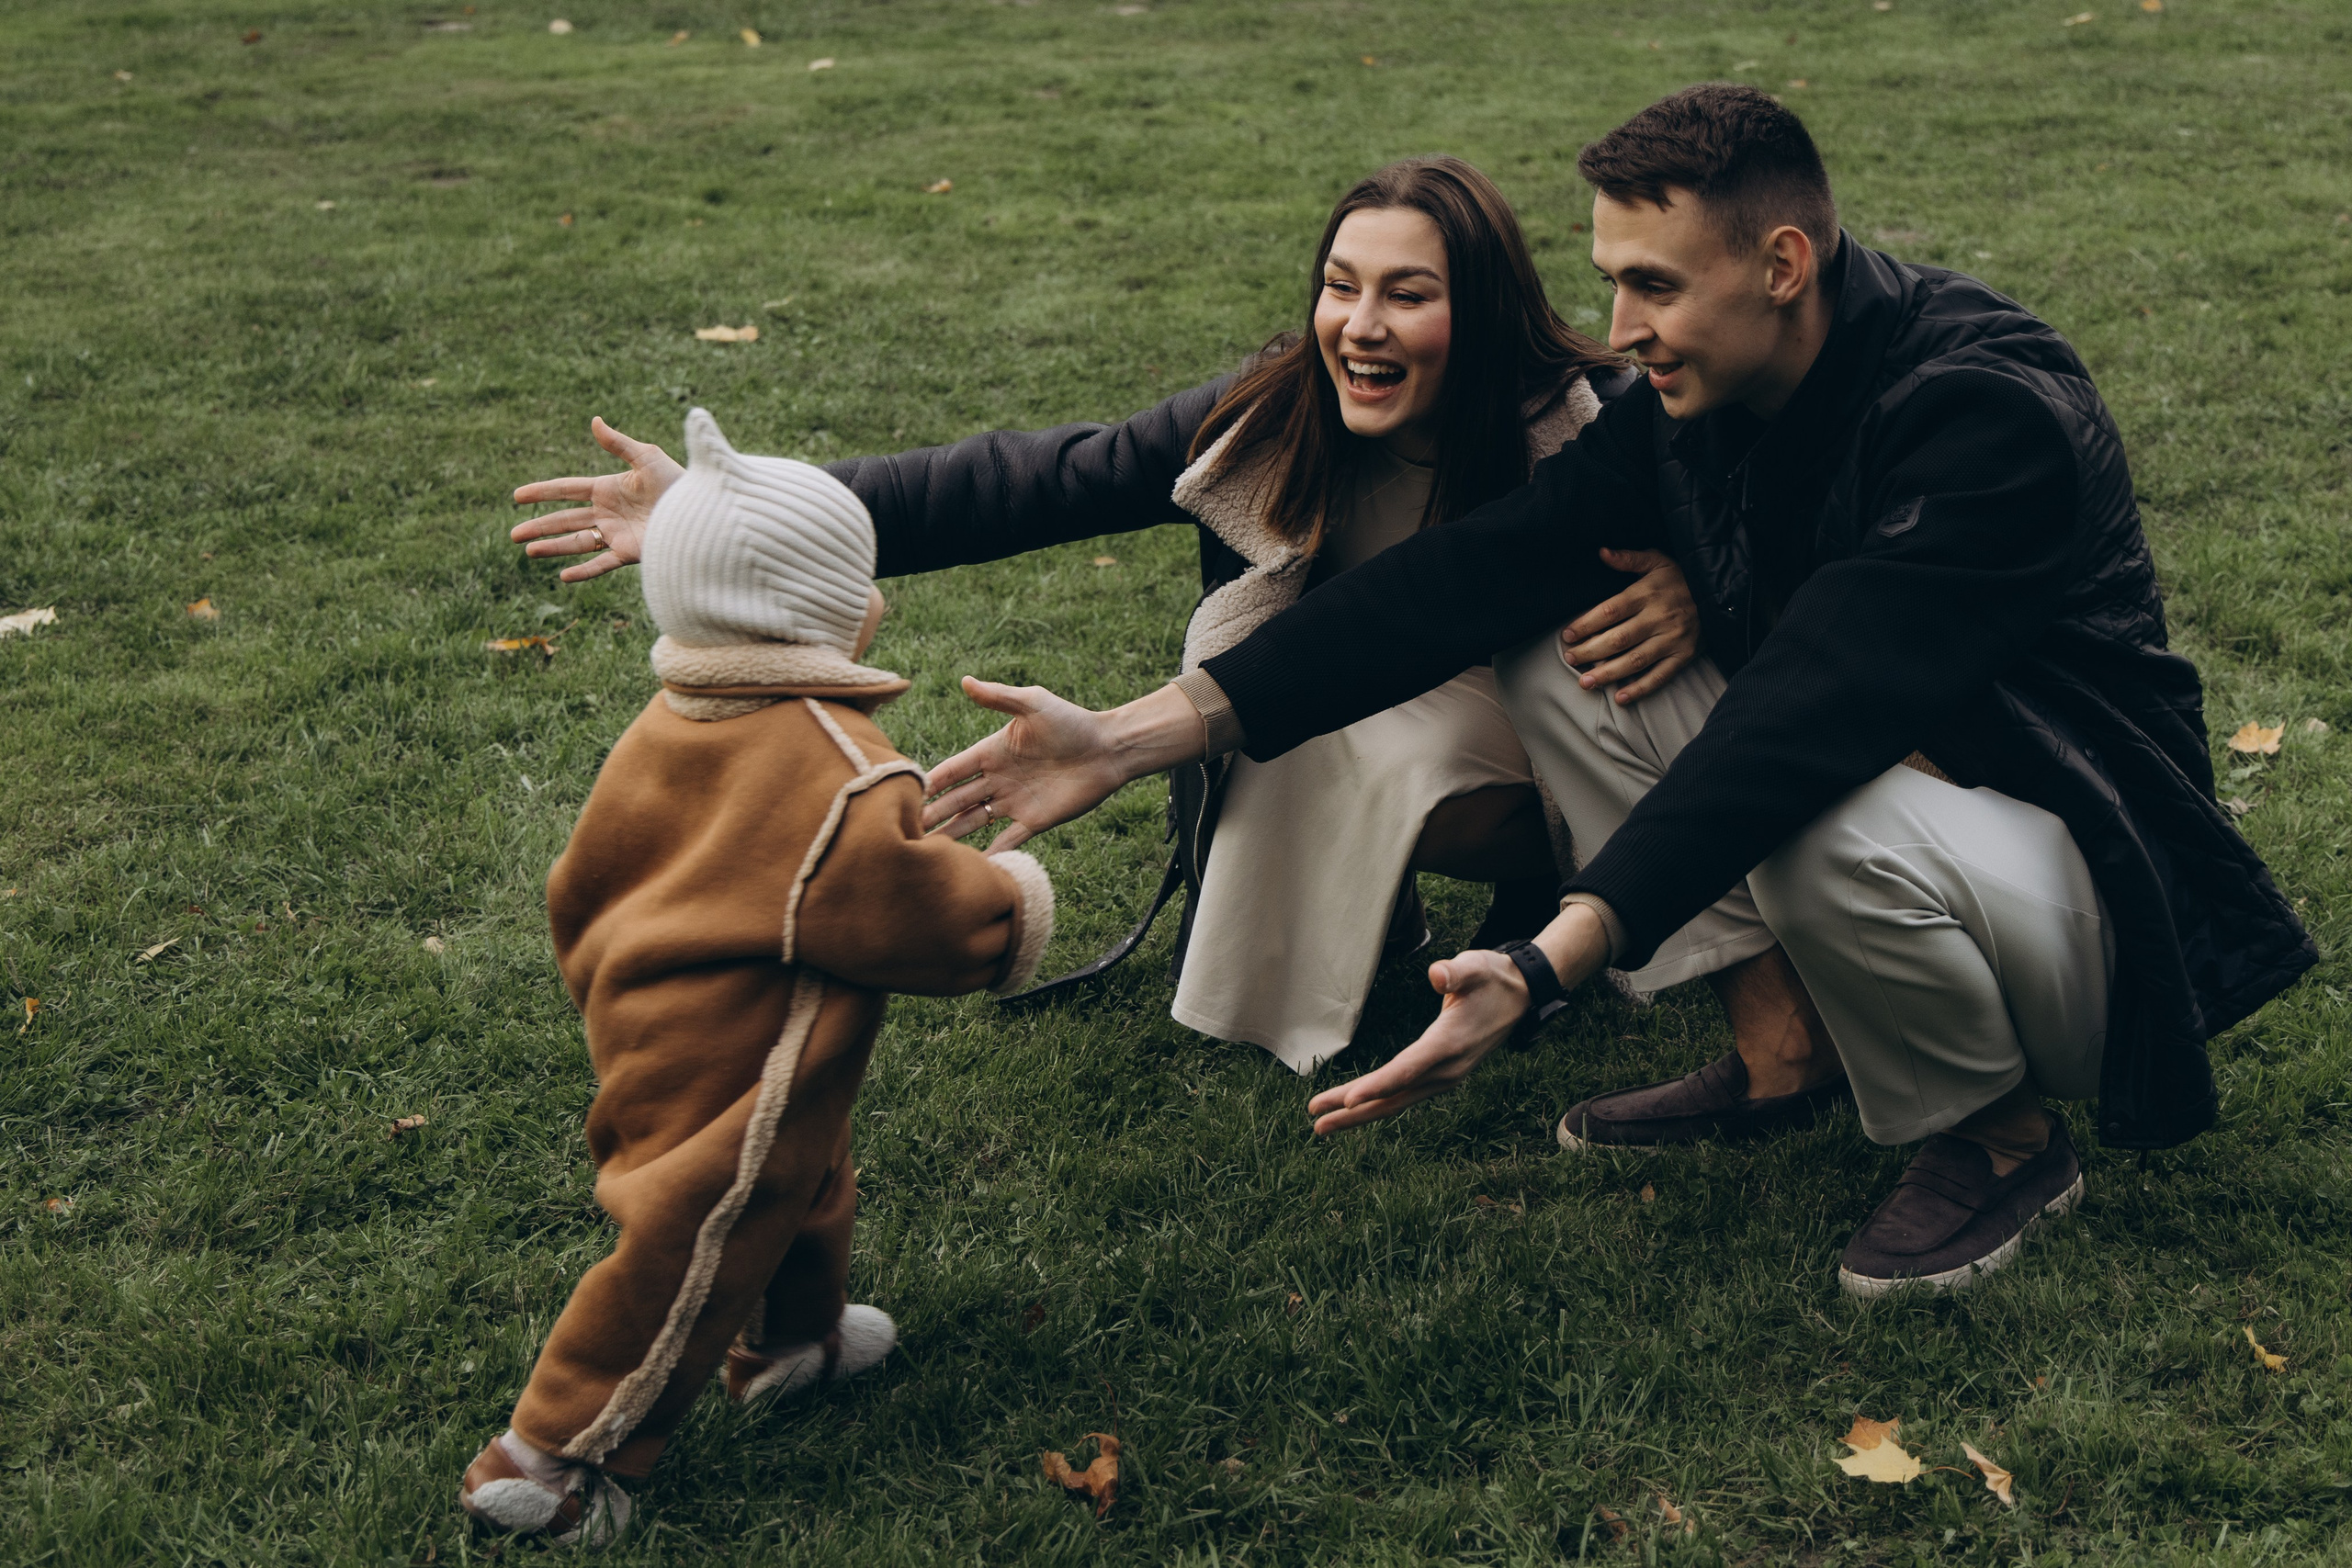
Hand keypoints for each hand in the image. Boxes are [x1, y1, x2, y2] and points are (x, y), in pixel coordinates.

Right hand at [510, 418, 683, 581]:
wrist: (704, 511)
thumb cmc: (679, 481)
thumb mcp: (647, 458)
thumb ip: (619, 443)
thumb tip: (594, 421)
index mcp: (607, 488)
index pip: (566, 489)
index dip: (541, 492)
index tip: (516, 495)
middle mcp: (608, 512)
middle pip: (565, 519)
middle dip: (539, 526)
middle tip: (513, 534)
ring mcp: (617, 534)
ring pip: (577, 542)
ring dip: (553, 547)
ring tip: (529, 551)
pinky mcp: (630, 553)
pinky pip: (602, 564)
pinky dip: (584, 571)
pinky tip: (563, 577)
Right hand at [923, 679, 1154, 851]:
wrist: (1109, 749)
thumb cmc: (1072, 721)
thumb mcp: (1032, 704)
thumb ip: (998, 698)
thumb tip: (965, 681)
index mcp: (992, 752)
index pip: (953, 769)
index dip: (931, 781)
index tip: (905, 794)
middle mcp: (998, 779)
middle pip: (957, 799)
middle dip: (933, 813)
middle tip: (906, 831)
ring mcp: (1014, 802)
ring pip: (974, 821)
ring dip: (953, 834)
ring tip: (928, 851)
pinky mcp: (1035, 821)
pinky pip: (1007, 840)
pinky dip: (990, 854)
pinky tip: (971, 868)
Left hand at [1304, 902, 1610, 1135]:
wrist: (1522, 997)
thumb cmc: (1493, 978)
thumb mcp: (1477, 966)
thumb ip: (1456, 971)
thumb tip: (1437, 975)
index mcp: (1449, 1044)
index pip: (1407, 1070)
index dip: (1376, 1086)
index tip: (1346, 1100)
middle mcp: (1446, 1069)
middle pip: (1394, 1096)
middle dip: (1353, 1110)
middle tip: (1316, 1121)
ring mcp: (1445, 1076)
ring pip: (1396, 1101)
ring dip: (1360, 1113)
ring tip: (1322, 1124)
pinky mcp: (1441, 1076)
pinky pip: (1404, 1094)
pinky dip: (1378, 1103)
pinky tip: (1355, 1108)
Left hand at [1559, 547, 1700, 704]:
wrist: (1721, 594)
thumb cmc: (1681, 578)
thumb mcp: (1657, 561)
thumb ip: (1629, 559)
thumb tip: (1602, 553)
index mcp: (1648, 594)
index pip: (1611, 611)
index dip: (1586, 624)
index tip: (1568, 635)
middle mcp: (1659, 618)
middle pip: (1619, 639)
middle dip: (1591, 651)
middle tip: (1570, 659)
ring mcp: (1672, 639)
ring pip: (1636, 661)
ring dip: (1608, 673)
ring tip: (1586, 682)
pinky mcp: (1684, 656)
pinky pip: (1660, 676)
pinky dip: (1640, 689)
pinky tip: (1619, 697)